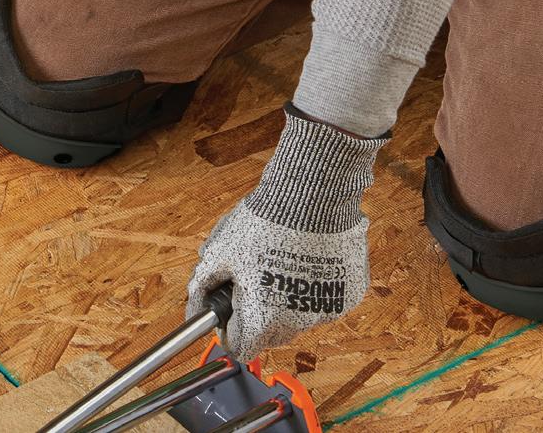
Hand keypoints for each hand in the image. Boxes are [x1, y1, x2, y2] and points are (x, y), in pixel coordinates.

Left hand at [186, 105, 385, 359]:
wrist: (313, 195)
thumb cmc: (264, 223)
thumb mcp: (219, 253)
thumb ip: (201, 288)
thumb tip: (194, 312)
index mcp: (262, 320)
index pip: (242, 347)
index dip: (231, 329)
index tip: (231, 309)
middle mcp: (296, 323)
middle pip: (271, 335)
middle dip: (260, 314)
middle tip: (256, 279)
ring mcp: (327, 309)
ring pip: (300, 316)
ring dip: (290, 299)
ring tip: (285, 261)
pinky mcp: (348, 294)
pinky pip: (327, 297)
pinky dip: (318, 284)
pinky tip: (310, 257)